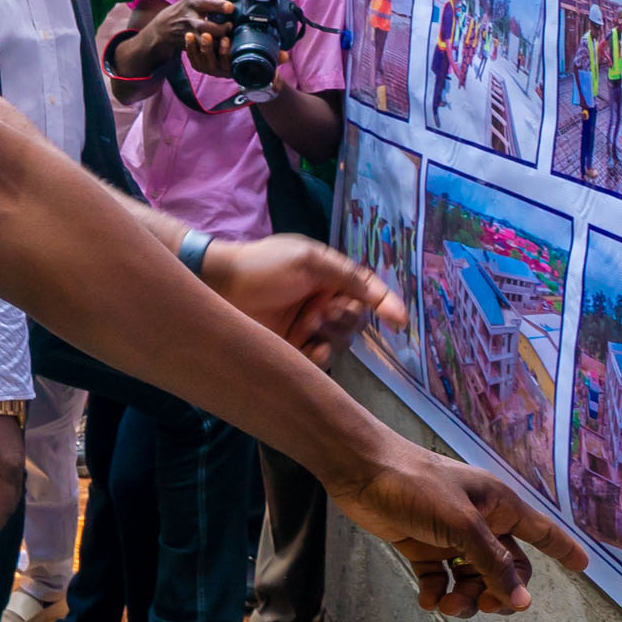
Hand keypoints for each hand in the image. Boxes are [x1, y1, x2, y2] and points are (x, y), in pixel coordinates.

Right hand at [133, 0, 235, 78]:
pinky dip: (212, 48)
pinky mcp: (188, 44)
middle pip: (206, 26)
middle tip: (230, 26)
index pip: (207, 3)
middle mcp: (189, 18)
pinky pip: (202, 48)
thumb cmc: (184, 11)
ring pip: (204, 40)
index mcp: (192, 3)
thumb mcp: (192, 0)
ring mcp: (187, 32)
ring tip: (226, 38)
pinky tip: (219, 46)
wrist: (164, 27)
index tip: (230, 8)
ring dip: (217, 40)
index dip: (220, 5)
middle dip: (221, 28)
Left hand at [201, 236, 404, 365]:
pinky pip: (320, 361)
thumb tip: (379, 295)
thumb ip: (346, 274)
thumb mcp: (308, 259)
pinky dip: (320, 357)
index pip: (366, 291)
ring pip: (340, 342)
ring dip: (330, 335)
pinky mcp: (293, 350)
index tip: (401, 322)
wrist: (220, 287)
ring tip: (306, 324)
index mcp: (329, 278)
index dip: (386, 304)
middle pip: (355, 319)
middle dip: (344, 317)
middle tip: (321, 311)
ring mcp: (308, 328)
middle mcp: (322, 302)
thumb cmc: (262, 265)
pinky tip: (308, 349)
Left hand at [340, 446, 590, 616]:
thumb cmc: (416, 484)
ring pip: (472, 579)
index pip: (542, 531)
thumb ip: (493, 564)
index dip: (564, 549)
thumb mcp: (461, 525)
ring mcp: (450, 534)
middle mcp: (479, 520)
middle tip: (482, 606)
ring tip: (445, 606)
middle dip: (497, 592)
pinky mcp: (421, 544)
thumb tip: (522, 602)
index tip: (584, 566)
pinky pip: (440, 579)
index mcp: (498, 505)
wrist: (361, 470)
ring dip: (464, 598)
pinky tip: (428, 601)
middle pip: (506, 568)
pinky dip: (437, 594)